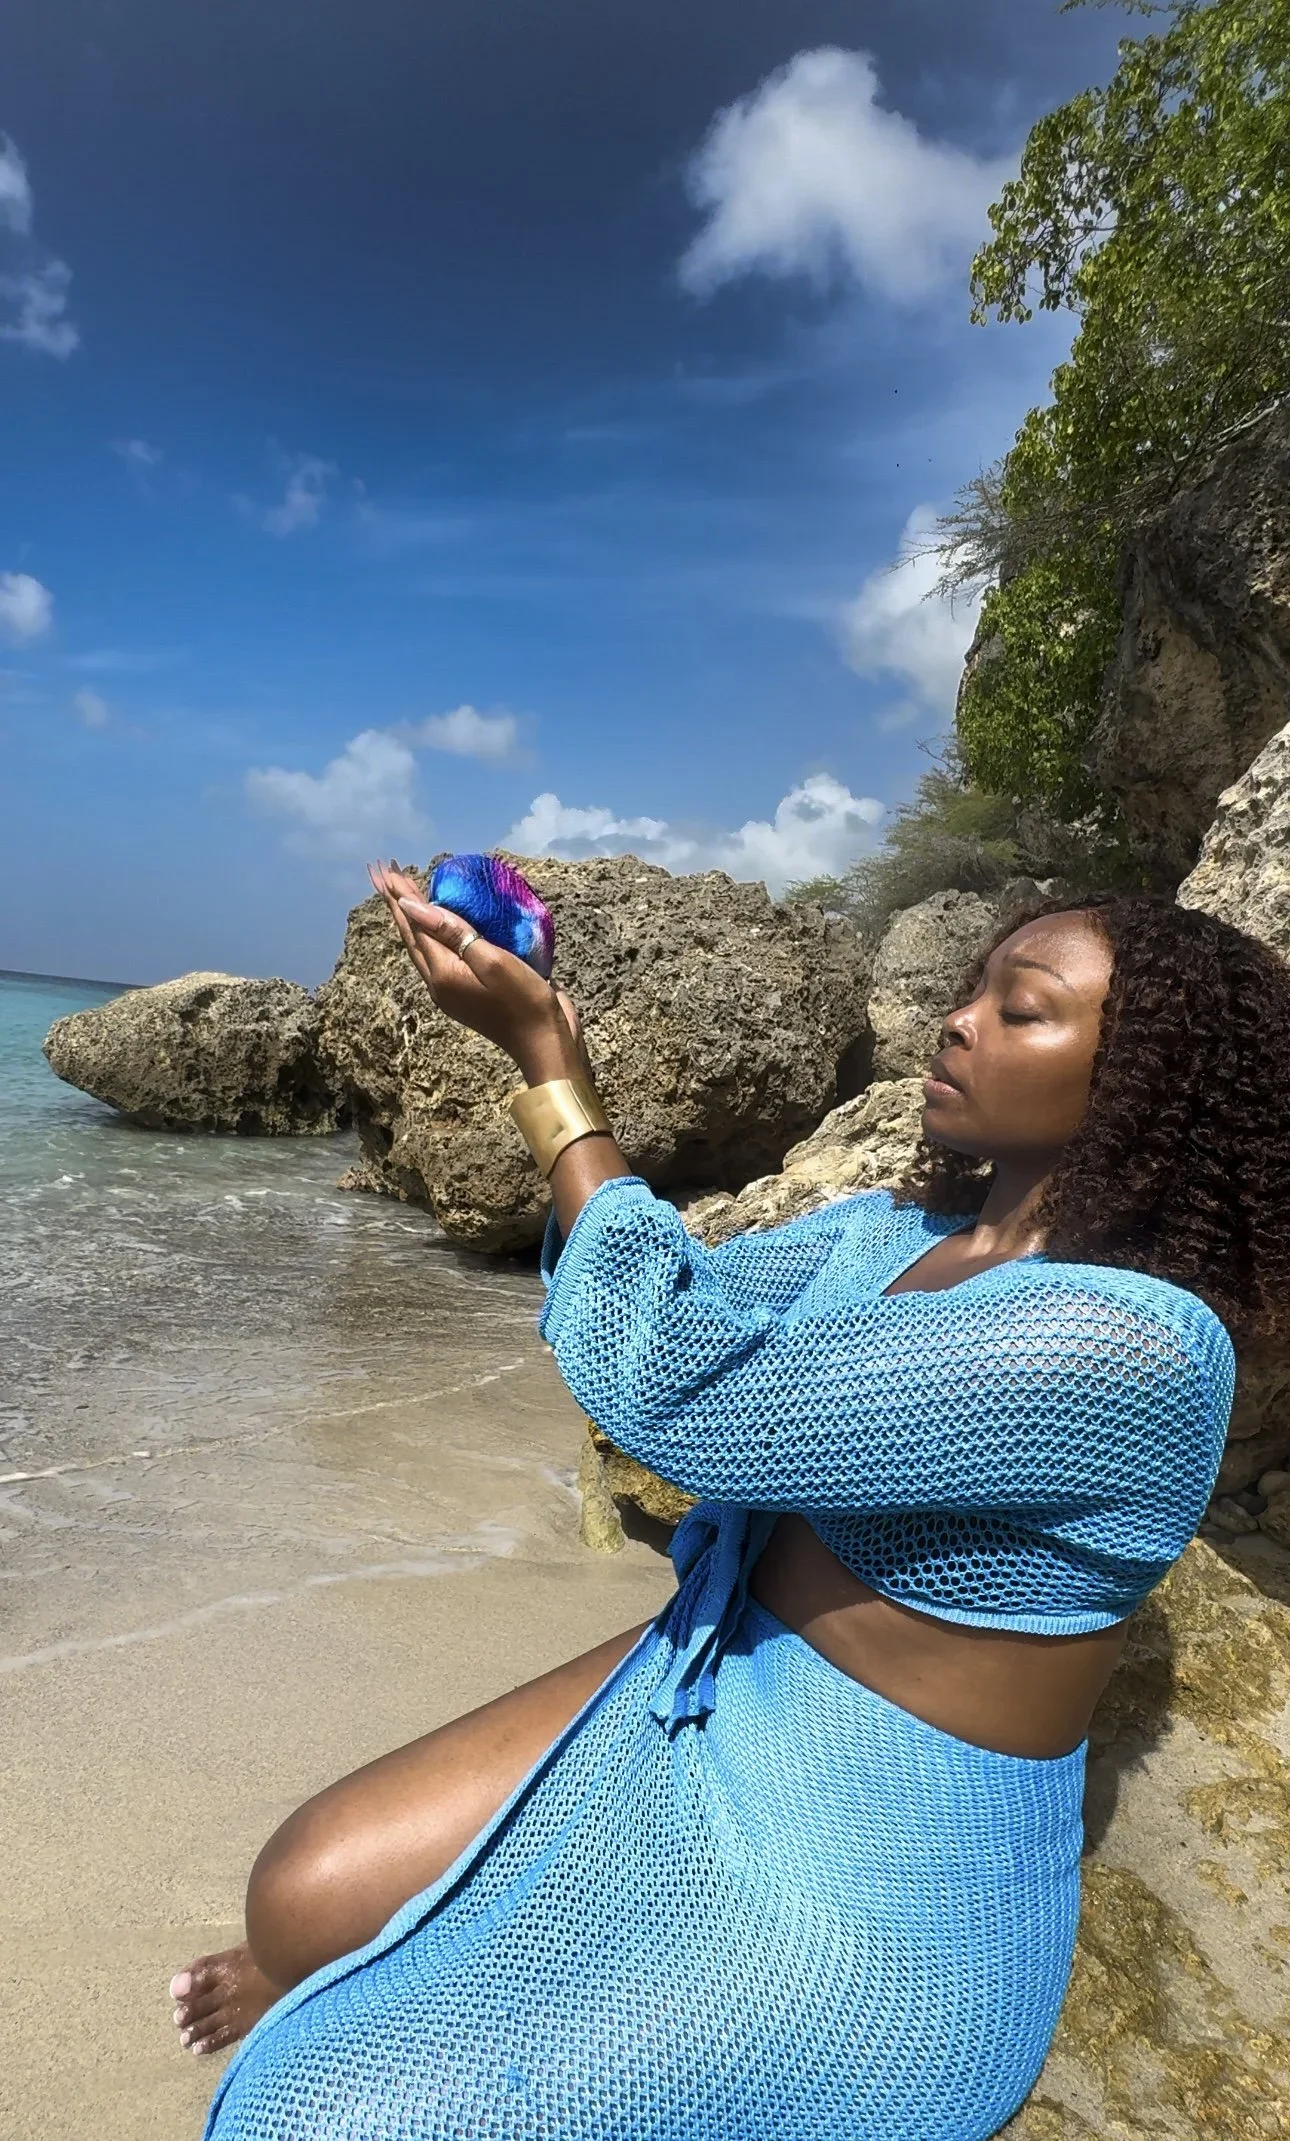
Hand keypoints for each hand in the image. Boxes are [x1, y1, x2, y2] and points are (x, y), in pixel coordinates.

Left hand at [368, 862, 586, 1083]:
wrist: (545, 1043)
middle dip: (398, 904)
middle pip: (413, 936)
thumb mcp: (492, 962)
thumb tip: (411, 908)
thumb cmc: (523, 1001)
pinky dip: (436, 932)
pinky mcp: (470, 990)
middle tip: (384, 874)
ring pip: (426, 946)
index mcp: (442, 973)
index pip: (415, 926)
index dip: (400, 897)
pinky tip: (443, 922)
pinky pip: (444, 954)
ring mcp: (454, 988)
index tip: (385, 869)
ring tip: (405, 893)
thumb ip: (452, 933)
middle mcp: (441, 982)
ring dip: (415, 918)